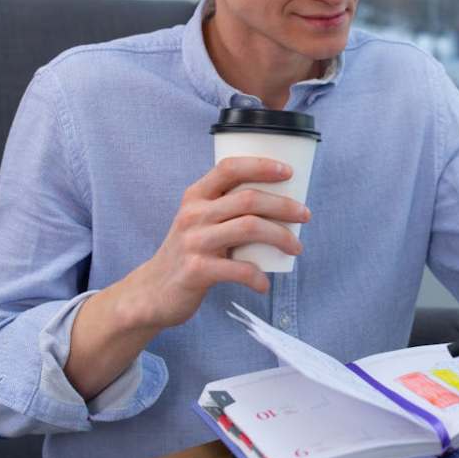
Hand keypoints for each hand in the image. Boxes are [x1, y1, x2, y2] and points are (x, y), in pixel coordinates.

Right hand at [123, 157, 310, 329]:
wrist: (153, 292)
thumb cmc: (189, 252)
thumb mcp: (198, 221)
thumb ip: (226, 208)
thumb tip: (280, 201)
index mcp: (196, 196)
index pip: (229, 168)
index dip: (261, 165)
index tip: (288, 172)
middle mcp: (193, 214)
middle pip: (249, 199)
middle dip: (284, 205)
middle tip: (305, 215)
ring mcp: (194, 241)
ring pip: (250, 228)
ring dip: (281, 237)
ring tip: (296, 247)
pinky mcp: (197, 270)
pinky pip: (239, 269)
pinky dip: (258, 277)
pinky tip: (265, 284)